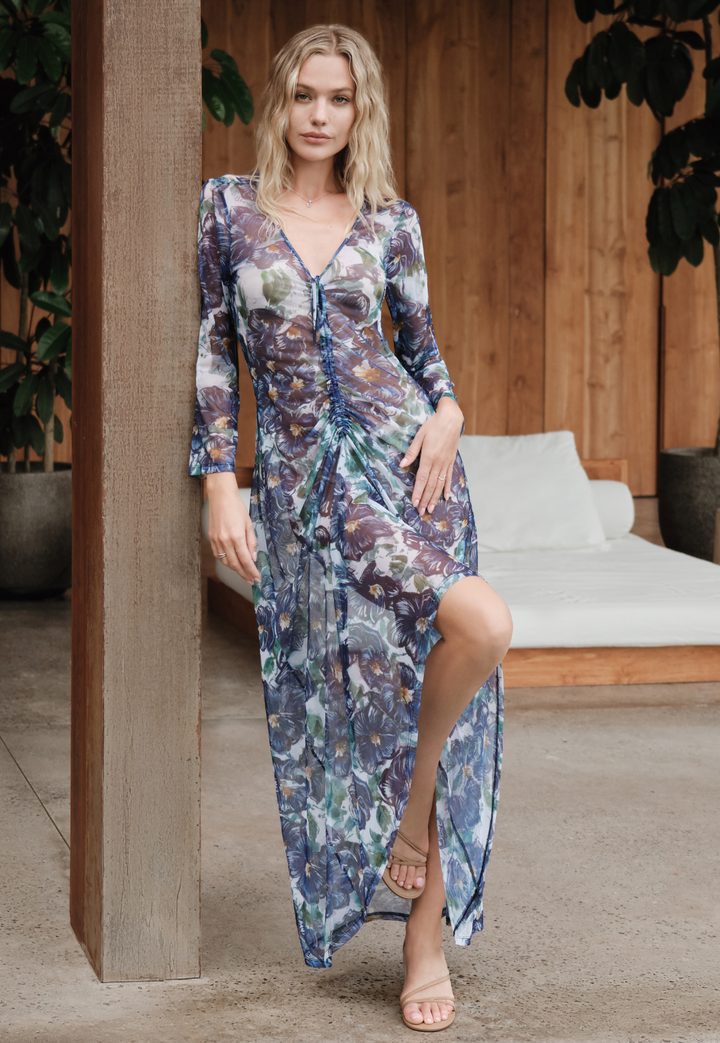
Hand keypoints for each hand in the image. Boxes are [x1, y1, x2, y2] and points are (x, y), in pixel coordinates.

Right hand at [205, 472, 260, 583]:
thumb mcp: (249, 523)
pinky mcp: (211, 538)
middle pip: (235, 564)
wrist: (220, 496)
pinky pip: (218, 556)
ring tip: (243, 573)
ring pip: (225, 562)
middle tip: (251, 580)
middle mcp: (225, 541)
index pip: (246, 560)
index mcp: (236, 536)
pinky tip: (232, 563)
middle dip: (244, 574)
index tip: (257, 578)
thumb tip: (253, 557)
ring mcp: (216, 540)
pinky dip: (226, 562)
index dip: (252, 571)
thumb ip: (251, 542)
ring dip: (235, 570)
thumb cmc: (236, 507)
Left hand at [400, 397, 463, 515]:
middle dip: (425, 499)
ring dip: (435, 497)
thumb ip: (412, 452)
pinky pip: (449, 477)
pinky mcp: (451, 461)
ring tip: (431, 508)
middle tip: (421, 511)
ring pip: (440, 484)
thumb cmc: (433, 425)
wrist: (452, 418)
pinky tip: (446, 497)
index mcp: (429, 457)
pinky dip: (447, 488)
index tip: (414, 503)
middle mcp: (438, 463)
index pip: (422, 479)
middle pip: (431, 485)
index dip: (418, 492)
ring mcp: (446, 463)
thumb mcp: (420, 436)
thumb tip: (402, 464)